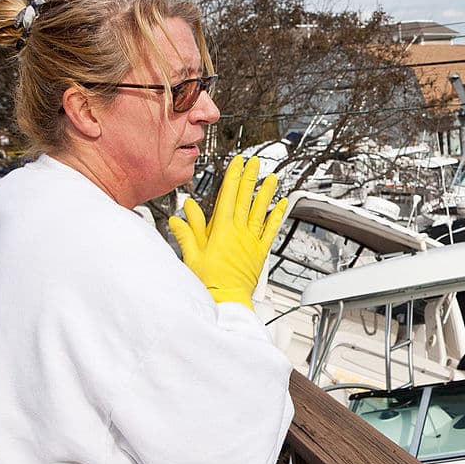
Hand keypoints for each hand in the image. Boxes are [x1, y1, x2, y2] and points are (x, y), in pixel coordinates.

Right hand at [169, 156, 287, 308]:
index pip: (228, 196)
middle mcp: (239, 233)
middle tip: (255, 162)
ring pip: (260, 211)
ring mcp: (251, 241)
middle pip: (245, 199)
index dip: (233, 177)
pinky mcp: (260, 252)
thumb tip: (181, 214)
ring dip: (266, 193)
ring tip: (272, 178)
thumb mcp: (192, 256)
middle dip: (250, 178)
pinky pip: (271, 231)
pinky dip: (277, 216)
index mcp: (221, 231)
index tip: (237, 163)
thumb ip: (187, 232)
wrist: (227, 301)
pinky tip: (282, 205)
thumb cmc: (209, 283)